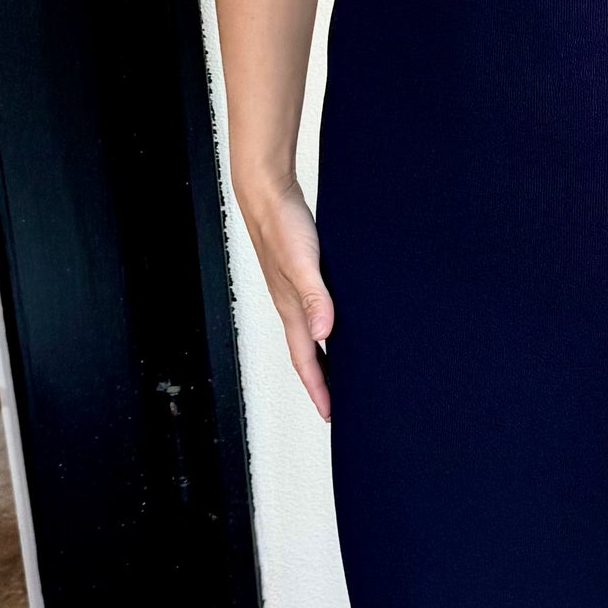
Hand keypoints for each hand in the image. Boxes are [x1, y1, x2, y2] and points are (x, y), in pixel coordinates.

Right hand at [237, 177, 334, 417]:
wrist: (267, 192)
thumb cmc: (283, 225)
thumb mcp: (303, 262)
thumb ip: (314, 296)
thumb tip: (325, 334)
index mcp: (290, 309)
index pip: (306, 360)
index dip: (318, 389)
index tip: (331, 415)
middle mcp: (290, 305)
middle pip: (306, 354)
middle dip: (320, 382)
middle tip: (338, 404)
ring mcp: (293, 291)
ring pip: (309, 334)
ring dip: (323, 358)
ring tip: (340, 373)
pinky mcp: (299, 274)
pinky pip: (313, 311)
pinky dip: (324, 327)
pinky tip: (336, 322)